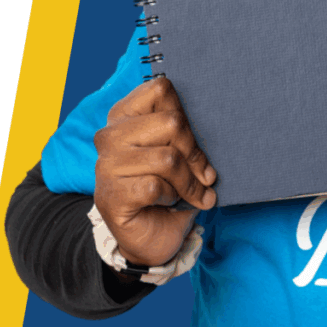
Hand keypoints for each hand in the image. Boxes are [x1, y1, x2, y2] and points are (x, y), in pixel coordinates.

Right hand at [93, 78, 216, 266]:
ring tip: (190, 193)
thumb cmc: (169, 188)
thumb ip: (186, 132)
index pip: (162, 89)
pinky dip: (173, 197)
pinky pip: (156, 186)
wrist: (151, 237)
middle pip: (172, 122)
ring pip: (168, 158)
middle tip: (205, 176)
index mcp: (126, 115)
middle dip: (196, 154)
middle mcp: (111, 135)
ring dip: (189, 181)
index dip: (189, 115)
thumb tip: (218, 117)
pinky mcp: (111, 195)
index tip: (195, 141)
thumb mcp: (181, 153)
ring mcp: (107, 165)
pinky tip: (169, 202)